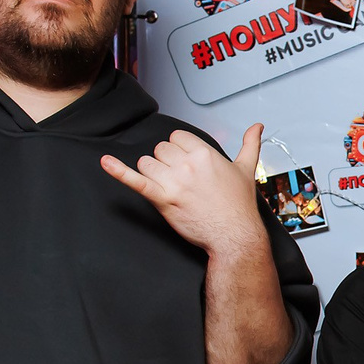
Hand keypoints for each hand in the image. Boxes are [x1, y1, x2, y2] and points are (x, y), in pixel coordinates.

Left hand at [101, 123, 267, 257]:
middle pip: (160, 149)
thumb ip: (250, 144)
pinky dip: (119, 172)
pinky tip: (106, 162)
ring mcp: (174, 182)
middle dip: (166, 162)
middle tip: (181, 180)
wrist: (235, 236)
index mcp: (205, 153)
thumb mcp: (246, 170)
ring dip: (153, 173)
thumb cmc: (239, 206)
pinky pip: (136, 181)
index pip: (177, 137)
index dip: (180, 150)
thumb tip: (257, 127)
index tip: (188, 164)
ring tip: (169, 187)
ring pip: (147, 163)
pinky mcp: (162, 200)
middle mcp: (188, 164)